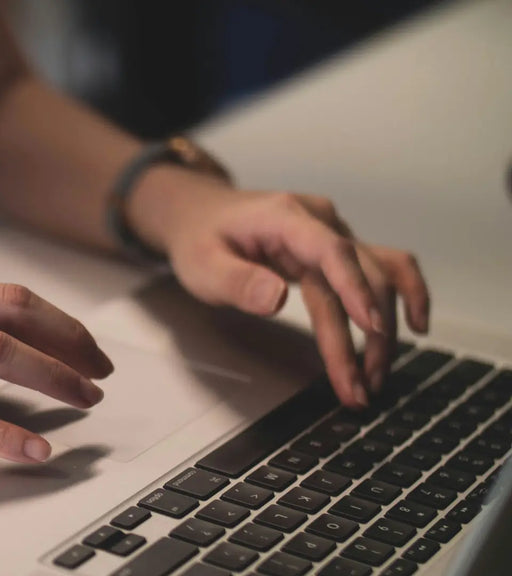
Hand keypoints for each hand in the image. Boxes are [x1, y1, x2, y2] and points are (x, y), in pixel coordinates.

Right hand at [0, 254, 112, 462]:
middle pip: (14, 310)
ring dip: (53, 378)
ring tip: (83, 402)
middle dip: (71, 342)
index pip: (7, 293)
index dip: (58, 322)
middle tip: (100, 374)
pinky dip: (4, 432)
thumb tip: (4, 330)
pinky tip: (32, 449)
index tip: (86, 349)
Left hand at [130, 170, 428, 407]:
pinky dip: (406, 293)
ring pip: (378, 277)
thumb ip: (237, 282)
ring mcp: (333, 233)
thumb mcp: (202, 265)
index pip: (332, 251)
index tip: (371, 328)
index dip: (355, 289)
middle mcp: (318, 221)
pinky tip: (417, 325)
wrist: (199, 214)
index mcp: (284, 217)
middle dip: (366, 335)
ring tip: (375, 378)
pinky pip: (383, 268)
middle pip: (360, 275)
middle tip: (361, 387)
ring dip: (385, 328)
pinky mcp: (337, 249)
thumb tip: (278, 298)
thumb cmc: (200, 238)